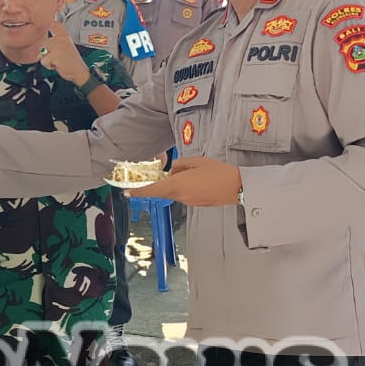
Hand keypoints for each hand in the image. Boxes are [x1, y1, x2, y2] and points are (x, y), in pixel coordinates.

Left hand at [39, 22, 90, 85]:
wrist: (80, 73)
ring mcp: (58, 47)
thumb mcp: (67, 47)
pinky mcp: (56, 55)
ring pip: (42, 54)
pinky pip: (44, 62)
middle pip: (43, 44)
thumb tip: (44, 42)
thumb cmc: (72, 63)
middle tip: (58, 57)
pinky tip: (58, 65)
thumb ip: (56, 42)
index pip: (55, 25)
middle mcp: (61, 39)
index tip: (55, 11)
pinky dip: (49, 66)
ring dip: (47, 60)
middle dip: (46, 54)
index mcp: (64, 36)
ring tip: (58, 61)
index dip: (51, 21)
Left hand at [127, 156, 241, 206]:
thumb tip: (173, 170)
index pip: (152, 189)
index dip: (138, 191)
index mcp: (177, 185)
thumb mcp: (196, 161)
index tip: (126, 192)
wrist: (237, 187)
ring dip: (177, 183)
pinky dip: (186, 187)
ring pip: (174, 191)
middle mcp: (181, 196)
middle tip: (166, 171)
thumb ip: (180, 165)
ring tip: (195, 172)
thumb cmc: (218, 172)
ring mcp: (189, 202)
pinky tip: (199, 179)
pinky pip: (185, 194)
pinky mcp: (196, 203)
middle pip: (163, 190)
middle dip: (162, 181)